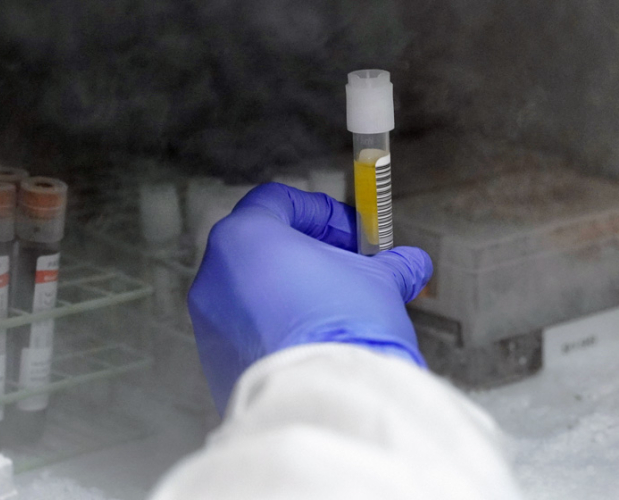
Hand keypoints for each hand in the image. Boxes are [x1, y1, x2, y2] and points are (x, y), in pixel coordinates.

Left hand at [188, 183, 432, 412]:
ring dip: (292, 293)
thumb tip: (410, 266)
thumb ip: (392, 266)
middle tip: (347, 269)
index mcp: (245, 238)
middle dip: (308, 254)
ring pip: (253, 291)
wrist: (324, 401)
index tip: (352, 233)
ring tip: (335, 312)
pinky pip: (248, 331)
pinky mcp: (215, 361)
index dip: (320, 212)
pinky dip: (277, 328)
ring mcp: (209, 321)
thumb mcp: (379, 283)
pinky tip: (313, 344)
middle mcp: (215, 275)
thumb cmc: (343, 327)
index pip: (276, 201)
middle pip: (262, 247)